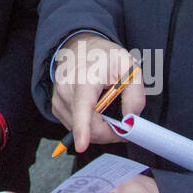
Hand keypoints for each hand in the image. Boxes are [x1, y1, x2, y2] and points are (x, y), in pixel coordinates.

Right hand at [50, 33, 145, 152]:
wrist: (81, 47)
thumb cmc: (105, 57)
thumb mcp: (130, 68)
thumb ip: (135, 95)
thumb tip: (129, 121)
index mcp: (85, 78)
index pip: (83, 106)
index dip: (82, 128)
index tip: (81, 145)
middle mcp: (67, 89)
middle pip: (90, 127)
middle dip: (111, 132)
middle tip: (124, 121)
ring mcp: (59, 99)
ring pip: (84, 131)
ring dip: (101, 129)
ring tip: (108, 108)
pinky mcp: (57, 108)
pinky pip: (77, 128)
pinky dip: (90, 126)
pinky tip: (96, 110)